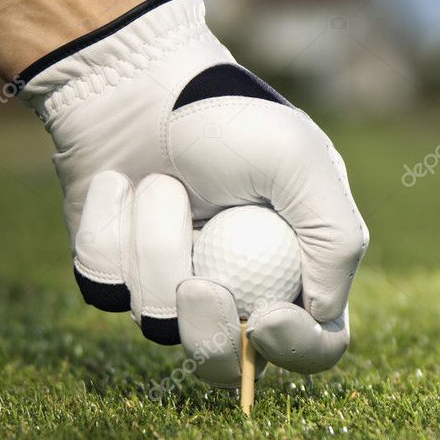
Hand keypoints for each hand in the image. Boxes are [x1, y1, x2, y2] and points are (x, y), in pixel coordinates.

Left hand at [17, 0, 368, 382]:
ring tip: (159, 182)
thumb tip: (322, 314)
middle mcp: (242, 284)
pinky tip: (117, 184)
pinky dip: (110, 230)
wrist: (136, 78)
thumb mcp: (302, 163)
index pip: (319, 344)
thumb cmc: (229, 115)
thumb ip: (335, 241)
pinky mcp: (118, 270)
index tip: (264, 318)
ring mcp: (176, 282)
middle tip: (194, 284)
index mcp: (302, 263)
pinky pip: (104, 288)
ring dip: (155, 244)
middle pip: (230, 361)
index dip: (295, 349)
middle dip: (208, 330)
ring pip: (156, 322)